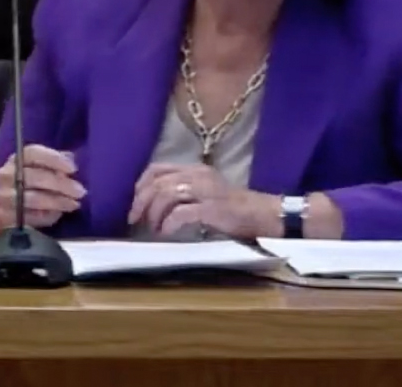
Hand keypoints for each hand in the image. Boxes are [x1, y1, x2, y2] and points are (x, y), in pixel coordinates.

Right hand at [0, 145, 82, 234]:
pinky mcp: (3, 216)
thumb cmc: (32, 186)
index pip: (32, 153)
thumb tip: (70, 159)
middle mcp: (4, 175)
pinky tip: (57, 214)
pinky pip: (29, 217)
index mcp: (15, 160)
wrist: (10, 210)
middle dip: (60, 184)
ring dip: (56, 201)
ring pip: (32, 198)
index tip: (73, 169)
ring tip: (73, 204)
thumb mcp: (43, 171)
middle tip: (80, 191)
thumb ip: (55, 164)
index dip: (53, 159)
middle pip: (33, 176)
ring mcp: (2, 196)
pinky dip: (46, 216)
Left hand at [128, 163, 276, 238]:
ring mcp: (206, 191)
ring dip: (153, 213)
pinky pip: (181, 213)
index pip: (157, 169)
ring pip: (166, 194)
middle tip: (134, 219)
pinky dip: (168, 223)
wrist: (268, 215)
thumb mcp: (206, 192)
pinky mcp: (213, 209)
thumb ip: (184, 192)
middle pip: (157, 182)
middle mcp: (198, 175)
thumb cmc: (236, 208)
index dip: (141, 185)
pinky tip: (165, 233)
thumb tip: (154, 204)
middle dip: (141, 201)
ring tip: (152, 228)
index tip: (135, 202)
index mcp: (195, 170)